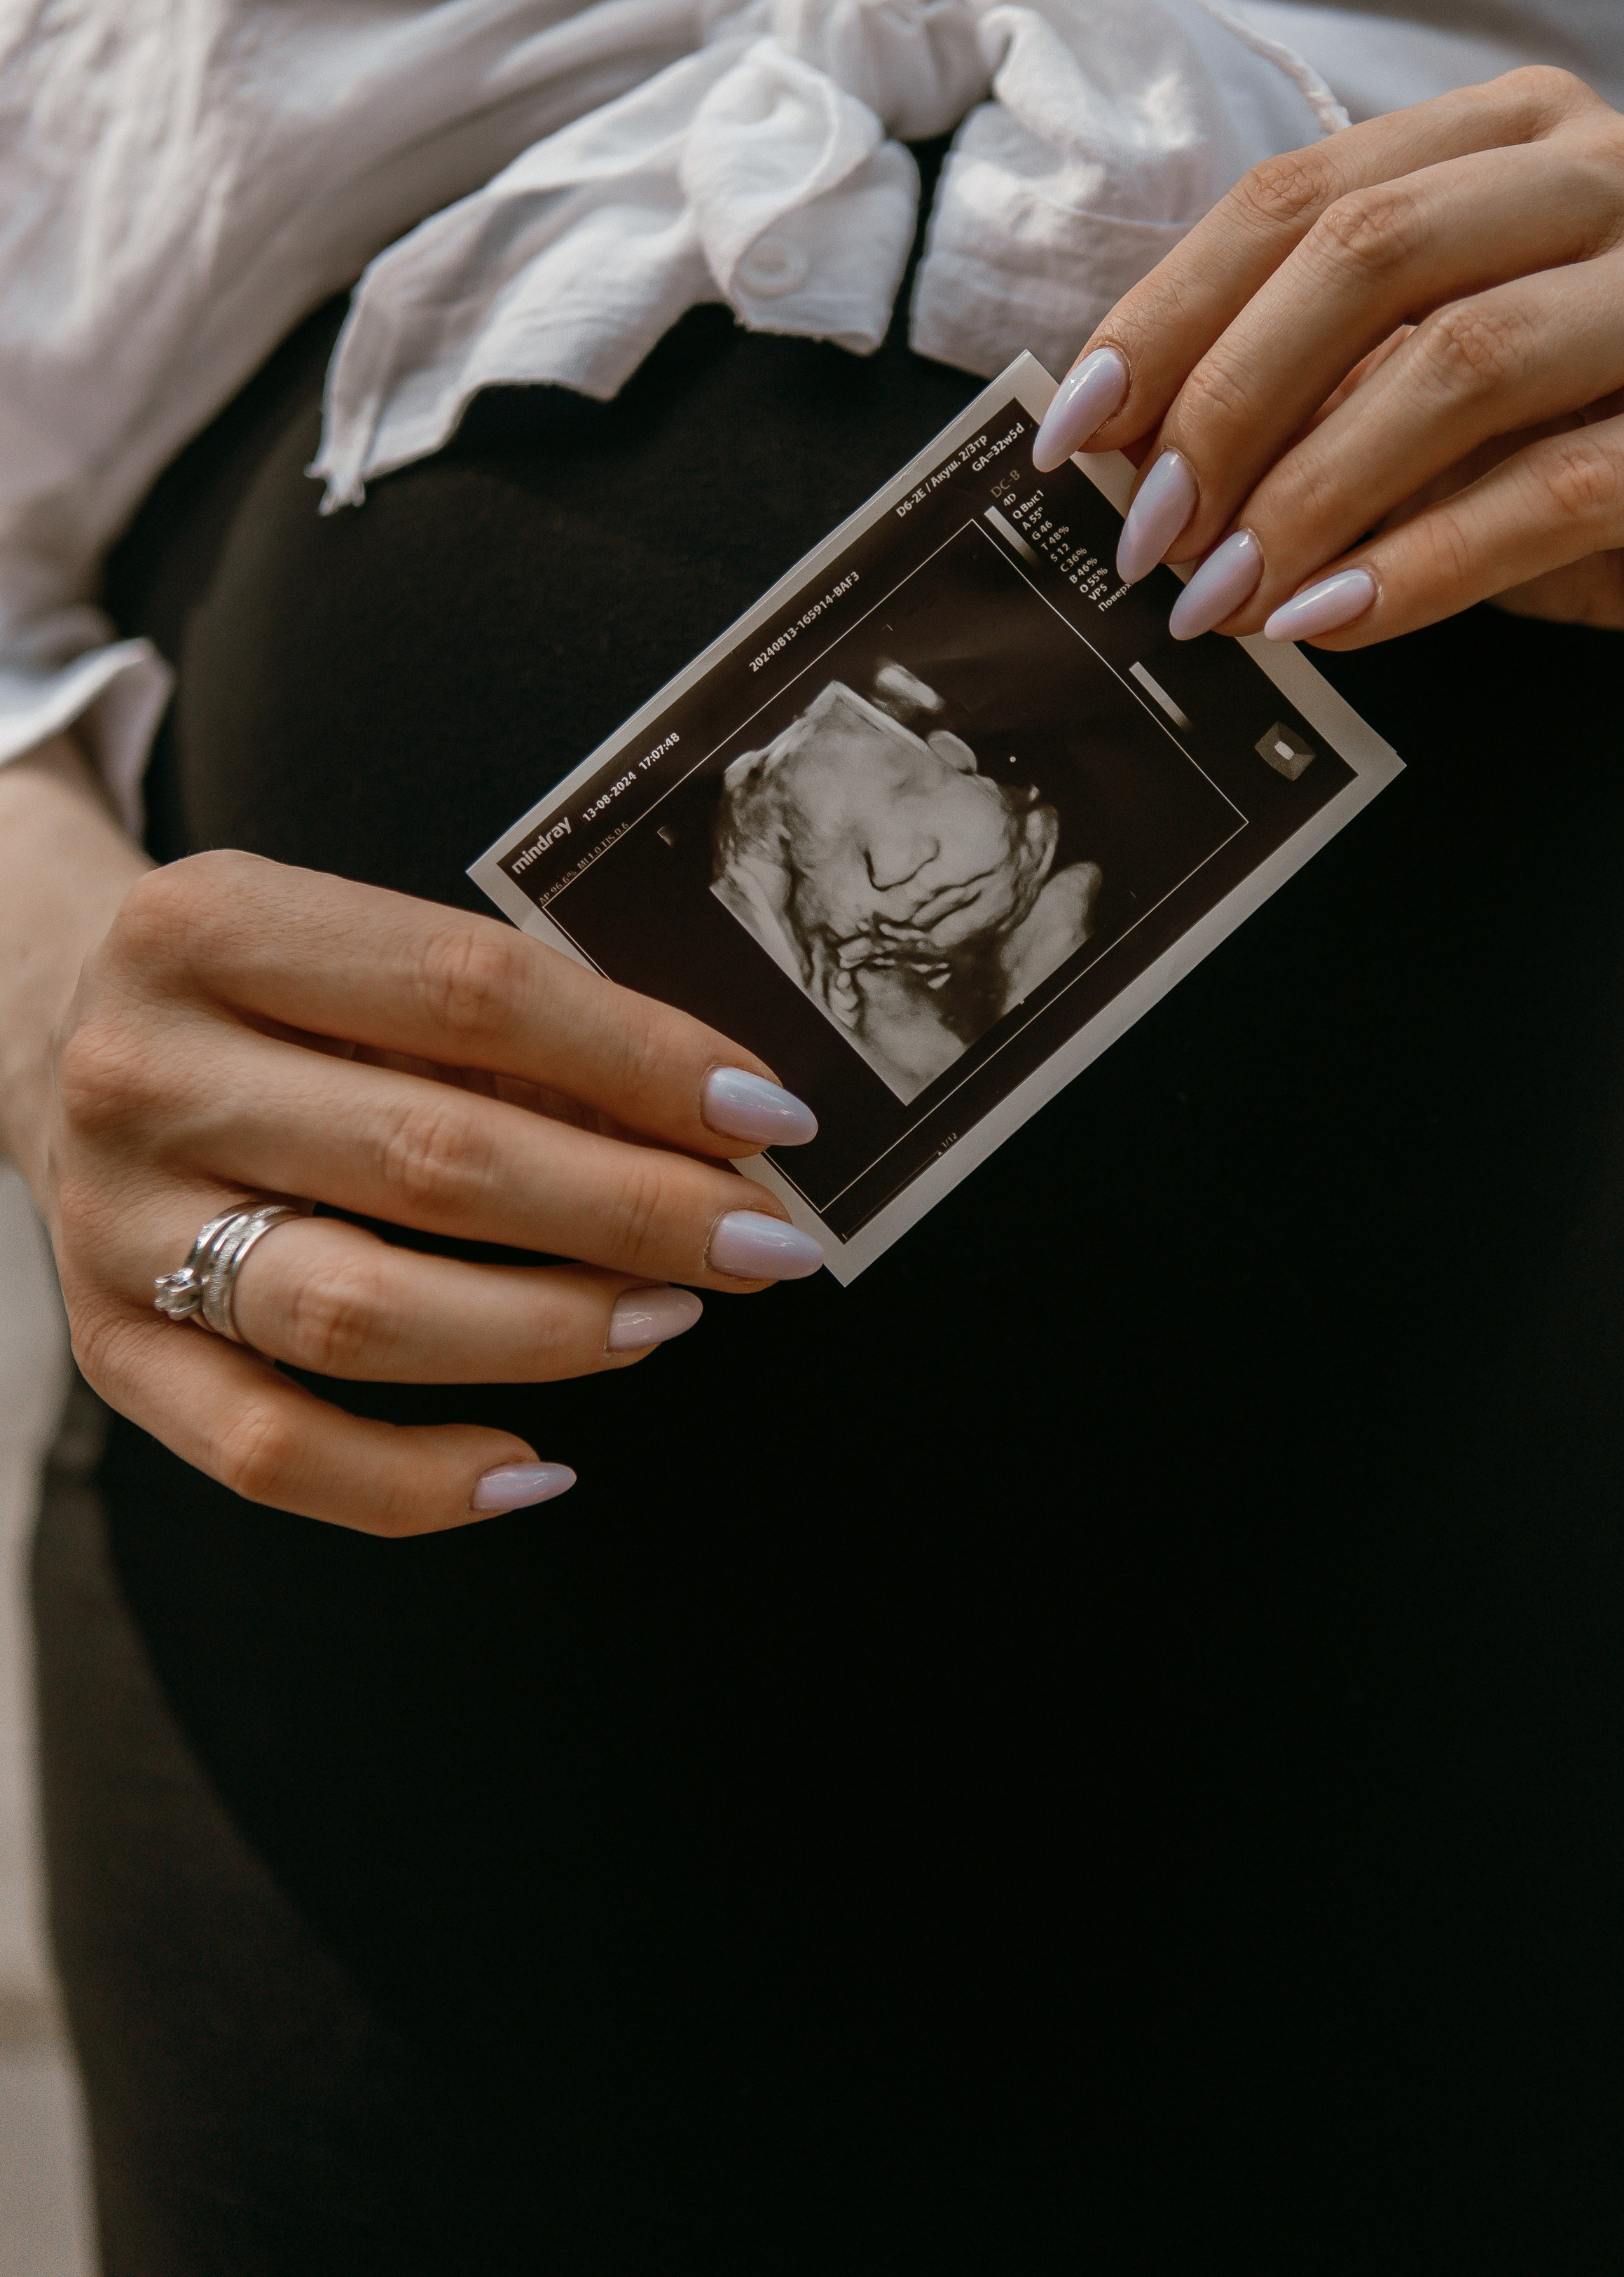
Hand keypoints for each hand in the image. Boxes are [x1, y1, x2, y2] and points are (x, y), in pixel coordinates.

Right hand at [41, 850, 821, 1536]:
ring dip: (548, 1329)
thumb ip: (508, 1025)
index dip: (642, 1059)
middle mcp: (143, 1072)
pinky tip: (538, 1466)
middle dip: (633, 1210)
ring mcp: (115, 1223)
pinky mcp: (110, 1352)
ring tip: (673, 1319)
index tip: (770, 1118)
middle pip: (430, 1159)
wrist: (51, 1031)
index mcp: (211, 923)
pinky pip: (269, 1453)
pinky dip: (416, 1483)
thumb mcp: (357, 949)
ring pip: (358, 1312)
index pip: (470, 990)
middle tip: (764, 1244)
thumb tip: (713, 1125)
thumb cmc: (268, 993)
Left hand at [1035, 67, 1623, 687]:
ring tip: (1224, 601)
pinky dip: (1421, 567)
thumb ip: (1307, 393)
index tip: (1072, 435)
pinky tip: (1330, 624)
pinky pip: (1561, 494)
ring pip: (1464, 363)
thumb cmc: (1577, 463)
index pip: (1298, 196)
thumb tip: (1122, 443)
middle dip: (1228, 404)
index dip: (1166, 314)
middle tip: (1151, 538)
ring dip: (1311, 497)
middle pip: (1370, 253)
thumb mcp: (1424, 409)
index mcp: (1521, 132)